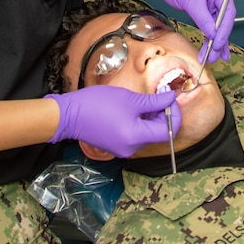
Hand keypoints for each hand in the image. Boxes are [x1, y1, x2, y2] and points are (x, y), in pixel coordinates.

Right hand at [47, 86, 179, 157]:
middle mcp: (132, 149)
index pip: (167, 130)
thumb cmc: (97, 104)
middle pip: (158, 133)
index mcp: (136, 138)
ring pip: (148, 134)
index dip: (174, 113)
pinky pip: (137, 136)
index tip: (170, 97)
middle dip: (164, 114)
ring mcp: (124, 149)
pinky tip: (136, 108)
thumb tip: (171, 99)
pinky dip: (141, 123)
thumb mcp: (130, 99)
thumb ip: (154, 102)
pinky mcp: (117, 146)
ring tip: (147, 100)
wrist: (70, 115)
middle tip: (161, 94)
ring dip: (152, 117)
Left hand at [137, 0, 235, 62]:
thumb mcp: (190, 1)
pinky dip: (207, 36)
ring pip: (216, 25)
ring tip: (213, 57)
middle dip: (219, 40)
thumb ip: (203, 19)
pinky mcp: (202, 8)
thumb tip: (212, 35)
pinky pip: (208, 24)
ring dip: (214, 42)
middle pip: (223, 21)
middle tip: (215, 55)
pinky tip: (209, 48)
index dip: (224, 31)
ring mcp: (211, 2)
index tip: (218, 45)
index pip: (228, 13)